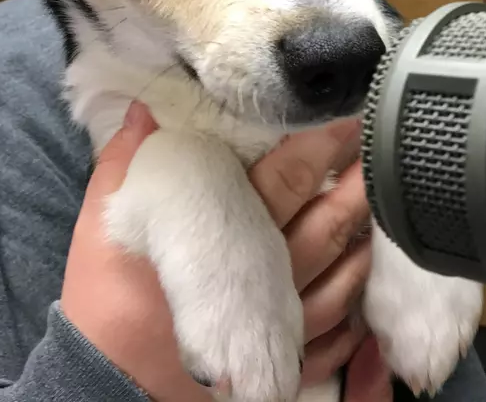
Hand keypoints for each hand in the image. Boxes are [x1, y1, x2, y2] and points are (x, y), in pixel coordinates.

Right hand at [62, 102, 390, 400]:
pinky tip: (365, 269)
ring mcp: (281, 330)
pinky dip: (358, 299)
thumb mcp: (102, 226)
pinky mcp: (285, 365)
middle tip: (379, 143)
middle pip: (329, 224)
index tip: (345, 114)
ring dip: (368, 234)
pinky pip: (342, 332)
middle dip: (359, 180)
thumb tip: (143, 111)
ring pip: (346, 276)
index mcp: (222, 240)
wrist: (106, 385)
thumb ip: (124, 163)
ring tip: (384, 196)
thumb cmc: (107, 302)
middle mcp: (264, 284)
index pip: (287, 180)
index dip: (322, 145)